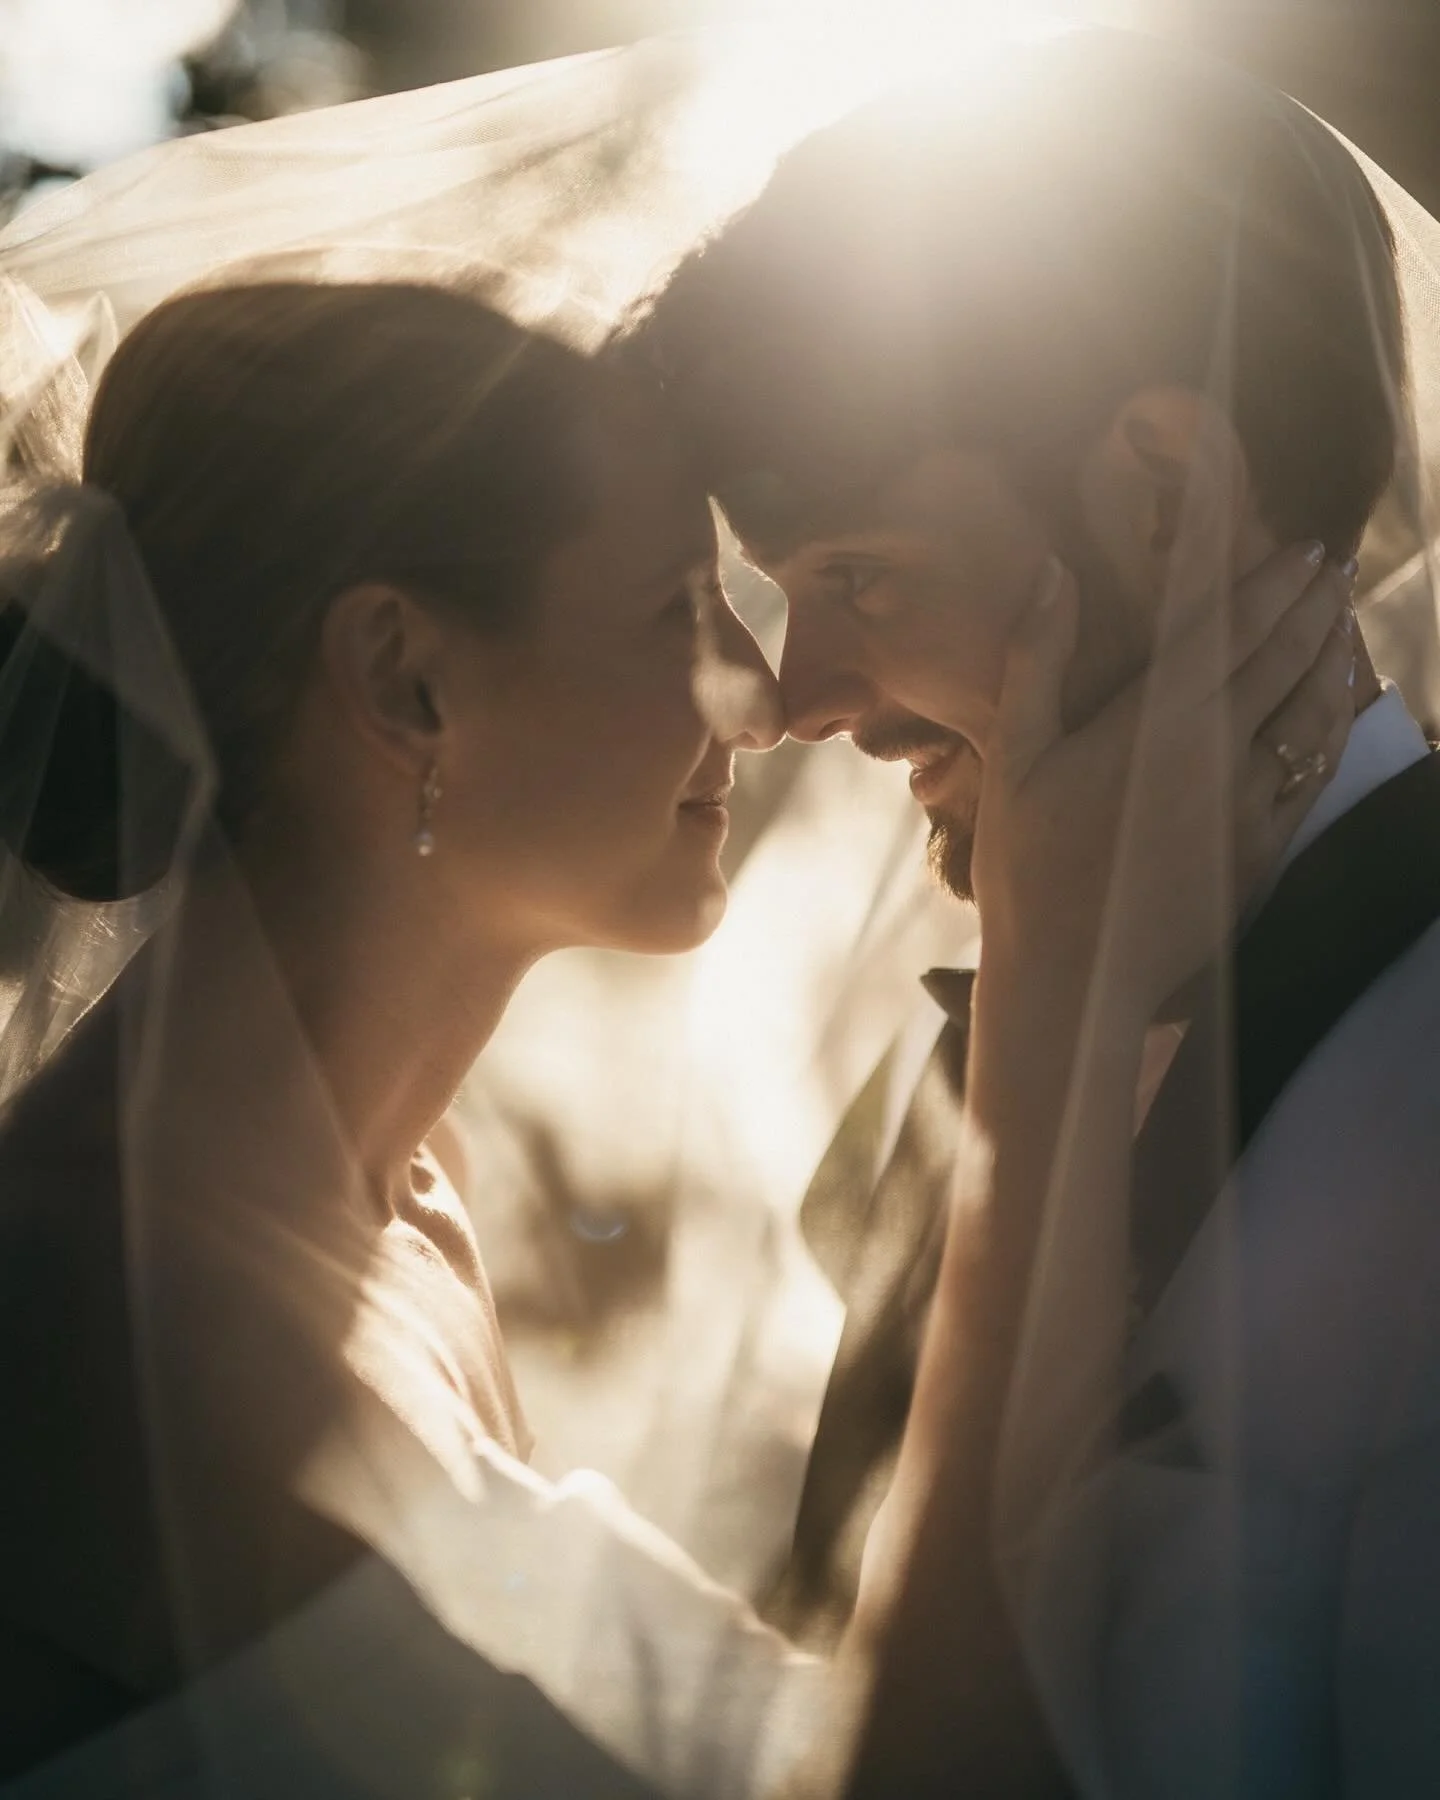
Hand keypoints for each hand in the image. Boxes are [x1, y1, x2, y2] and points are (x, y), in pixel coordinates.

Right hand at [971, 543, 1356, 1021]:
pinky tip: (1335, 712)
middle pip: (1285, 660)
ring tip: (1342, 624)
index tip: (1301, 549)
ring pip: (1313, 714)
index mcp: (1155, 718)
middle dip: (1313, 607)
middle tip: (1332, 569)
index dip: (1274, 583)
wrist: (1072, 977)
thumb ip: (1038, 658)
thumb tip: (1053, 571)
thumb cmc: (1027, 868)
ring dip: (1333, 660)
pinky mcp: (1263, 852)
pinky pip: (1314, 776)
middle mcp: (1216, 752)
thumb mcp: (1015, 757)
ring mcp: (1249, 805)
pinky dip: (1333, 730)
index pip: (1234, 628)